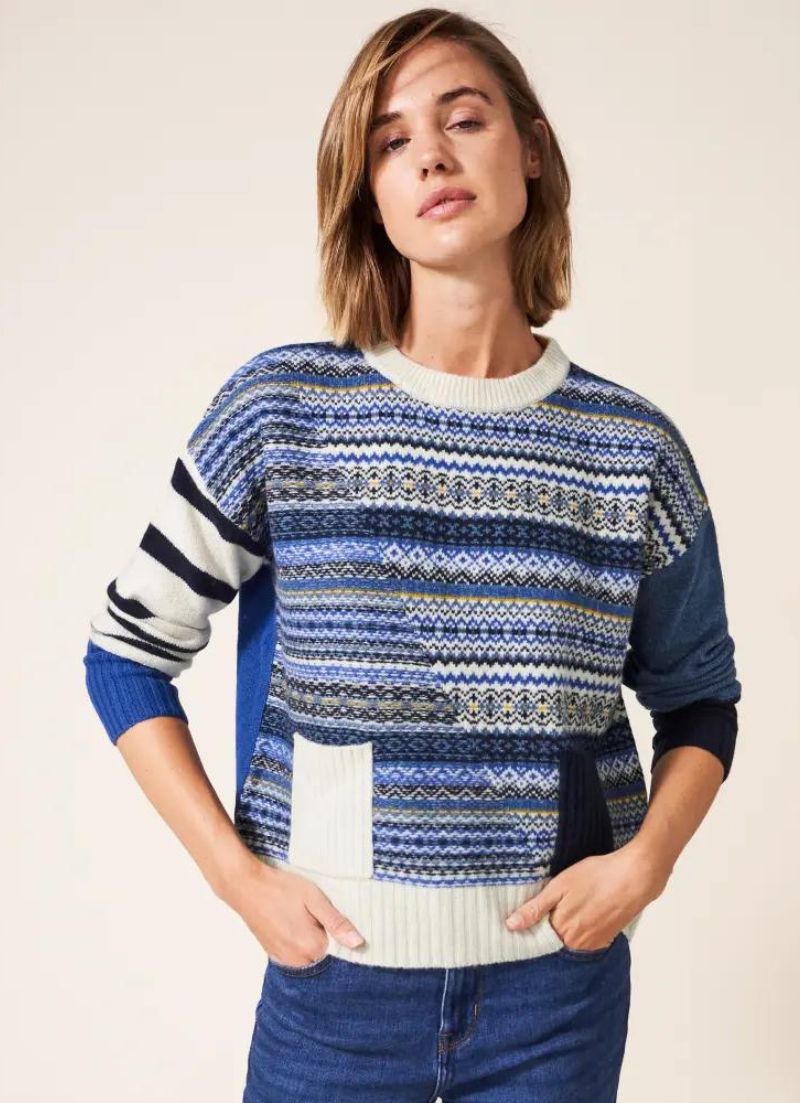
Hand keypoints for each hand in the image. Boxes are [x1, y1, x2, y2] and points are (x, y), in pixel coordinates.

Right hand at [215, 853, 365, 966]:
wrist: (246, 886)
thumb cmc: (280, 888)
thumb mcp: (314, 899)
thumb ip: (336, 922)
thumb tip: (358, 943)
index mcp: (311, 948)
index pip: (339, 949)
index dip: (339, 931)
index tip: (331, 915)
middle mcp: (297, 961)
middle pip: (324, 953)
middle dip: (325, 936)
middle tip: (315, 912)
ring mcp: (283, 959)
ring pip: (309, 955)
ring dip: (311, 939)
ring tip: (302, 915)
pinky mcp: (273, 954)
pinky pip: (295, 954)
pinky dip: (298, 942)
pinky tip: (292, 922)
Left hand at [504, 844, 666, 950]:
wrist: (635, 877)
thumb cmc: (596, 876)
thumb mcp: (559, 886)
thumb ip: (535, 909)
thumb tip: (510, 926)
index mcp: (562, 932)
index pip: (537, 938)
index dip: (532, 926)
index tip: (529, 914)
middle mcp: (577, 944)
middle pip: (554, 940)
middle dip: (548, 926)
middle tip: (554, 903)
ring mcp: (594, 943)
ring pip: (570, 940)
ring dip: (566, 927)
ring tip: (571, 904)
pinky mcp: (607, 938)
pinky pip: (586, 939)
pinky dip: (581, 929)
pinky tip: (585, 910)